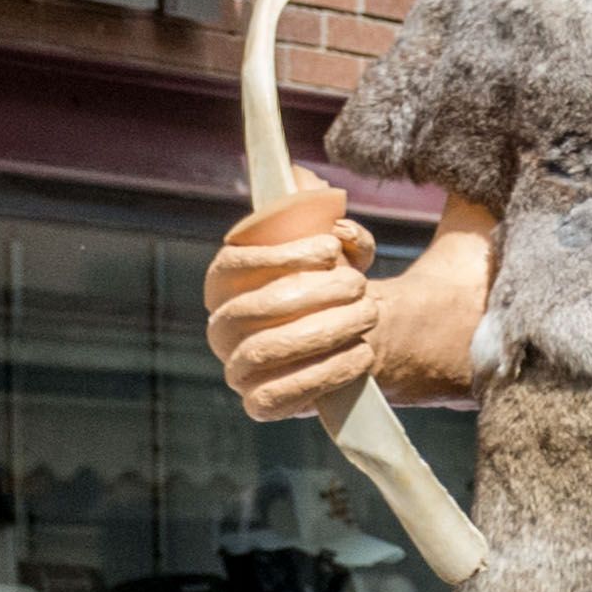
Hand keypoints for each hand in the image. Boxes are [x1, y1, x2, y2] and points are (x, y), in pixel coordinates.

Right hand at [203, 186, 381, 421]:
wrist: (355, 335)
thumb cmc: (335, 281)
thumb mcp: (335, 242)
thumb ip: (322, 212)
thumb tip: (316, 189)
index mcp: (226, 280)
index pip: (233, 263)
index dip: (280, 255)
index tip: (331, 249)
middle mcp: (223, 324)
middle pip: (253, 309)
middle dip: (315, 295)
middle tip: (361, 288)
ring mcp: (238, 367)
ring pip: (267, 351)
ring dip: (325, 332)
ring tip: (368, 316)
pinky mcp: (260, 402)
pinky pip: (280, 396)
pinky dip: (325, 374)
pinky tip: (362, 355)